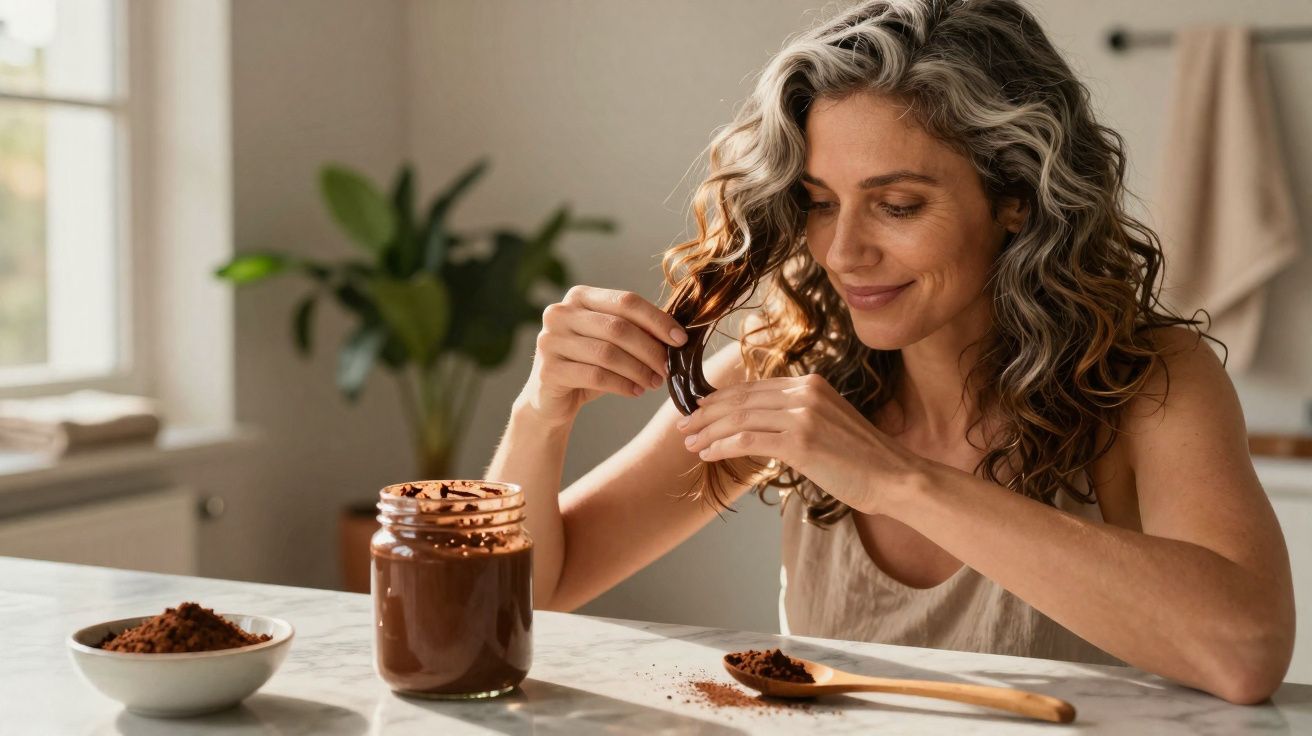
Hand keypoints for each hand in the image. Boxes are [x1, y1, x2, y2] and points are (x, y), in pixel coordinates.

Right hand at [518, 285, 687, 427]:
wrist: (551, 399)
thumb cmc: (589, 365)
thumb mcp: (612, 342)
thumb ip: (636, 330)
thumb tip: (678, 333)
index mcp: (579, 296)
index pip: (626, 301)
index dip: (657, 320)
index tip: (681, 339)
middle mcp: (560, 313)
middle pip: (618, 328)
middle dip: (650, 350)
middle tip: (669, 368)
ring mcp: (550, 340)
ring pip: (608, 354)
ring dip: (639, 370)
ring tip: (654, 383)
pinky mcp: (548, 370)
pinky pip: (596, 376)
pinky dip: (622, 385)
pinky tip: (636, 392)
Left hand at [675, 374, 927, 511]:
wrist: (896, 477)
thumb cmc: (864, 461)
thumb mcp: (829, 425)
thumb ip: (798, 417)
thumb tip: (760, 427)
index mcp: (810, 384)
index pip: (753, 387)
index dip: (721, 398)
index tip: (699, 410)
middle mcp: (805, 392)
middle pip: (741, 399)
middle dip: (707, 412)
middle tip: (684, 425)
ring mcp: (803, 415)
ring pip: (739, 418)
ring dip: (709, 431)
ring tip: (689, 443)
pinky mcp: (800, 441)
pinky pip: (747, 440)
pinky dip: (722, 446)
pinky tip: (708, 454)